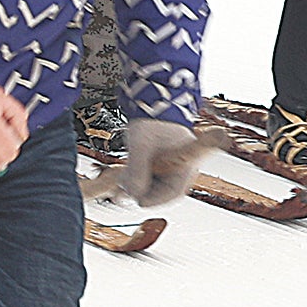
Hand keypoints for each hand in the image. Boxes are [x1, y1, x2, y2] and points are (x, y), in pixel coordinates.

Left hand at [84, 118, 209, 209]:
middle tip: (123, 191)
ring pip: (153, 186)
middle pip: (162, 191)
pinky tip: (122, 176)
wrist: (150, 104)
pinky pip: (148, 178)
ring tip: (120, 180)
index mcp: (186, 162)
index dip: (157, 201)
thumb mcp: (141, 145)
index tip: (139, 202)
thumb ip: (137, 170)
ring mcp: (170, 166)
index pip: (175, 192)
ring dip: (137, 185)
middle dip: (143, 192)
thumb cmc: (152, 121)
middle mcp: (181, 167)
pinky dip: (136, 179)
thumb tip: (134, 195)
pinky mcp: (159, 163)